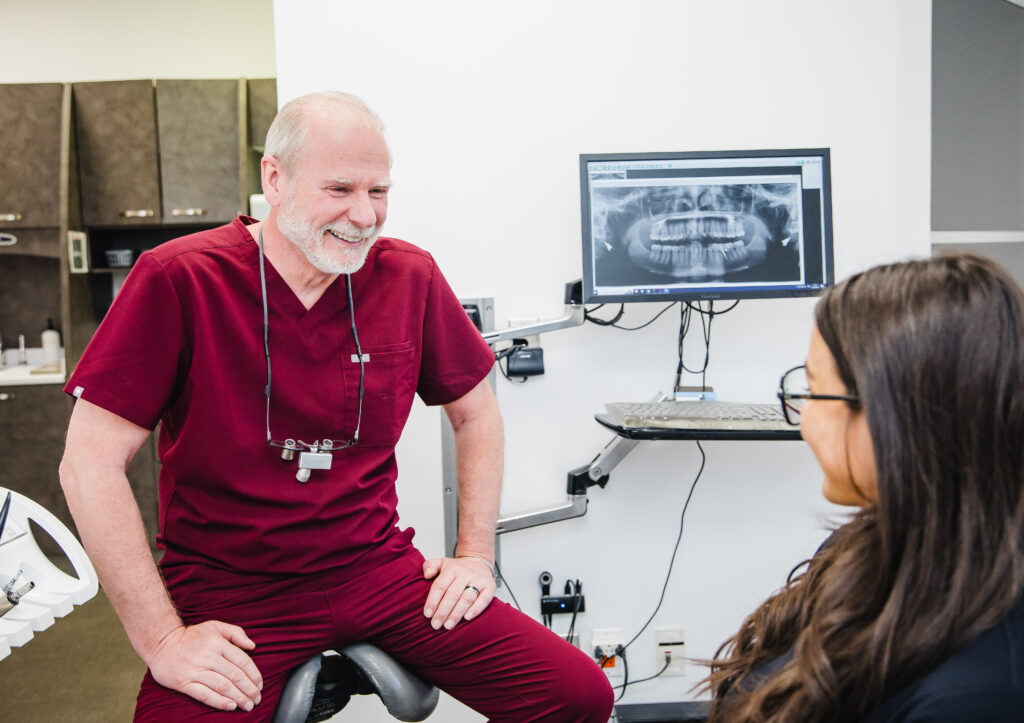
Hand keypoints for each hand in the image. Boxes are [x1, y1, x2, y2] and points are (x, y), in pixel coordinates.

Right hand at [146, 621, 262, 711]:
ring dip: (238, 698)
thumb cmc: (192, 636)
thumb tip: (253, 646)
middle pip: (235, 676)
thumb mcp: (215, 626)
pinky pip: (205, 695)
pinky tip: (231, 706)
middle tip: (257, 699)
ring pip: (222, 686)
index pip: (242, 661)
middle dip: (249, 690)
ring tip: (248, 705)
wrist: (161, 643)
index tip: (260, 685)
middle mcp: (208, 657)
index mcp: (218, 643)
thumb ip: (236, 633)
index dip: (254, 675)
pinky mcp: (184, 683)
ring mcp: (195, 671)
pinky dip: (220, 702)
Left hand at [422, 556, 495, 629]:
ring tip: (448, 625)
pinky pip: (484, 599)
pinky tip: (467, 618)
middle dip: (443, 612)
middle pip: (452, 594)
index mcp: (452, 569)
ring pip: (467, 598)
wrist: (479, 562)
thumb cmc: (457, 568)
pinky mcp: (490, 587)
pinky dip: (476, 609)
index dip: (433, 601)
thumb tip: (426, 575)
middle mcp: (465, 574)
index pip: (440, 586)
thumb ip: (429, 566)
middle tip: (436, 624)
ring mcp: (478, 580)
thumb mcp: (441, 563)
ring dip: (457, 613)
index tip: (427, 614)